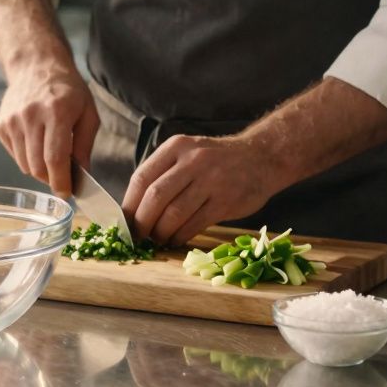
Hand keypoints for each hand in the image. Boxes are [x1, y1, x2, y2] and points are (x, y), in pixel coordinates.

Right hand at [0, 62, 99, 196]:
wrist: (36, 66)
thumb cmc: (67, 90)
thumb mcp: (88, 112)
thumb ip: (85, 145)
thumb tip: (81, 174)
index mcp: (57, 112)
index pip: (55, 158)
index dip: (61, 181)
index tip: (67, 194)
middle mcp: (30, 116)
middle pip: (38, 165)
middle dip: (51, 179)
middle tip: (62, 177)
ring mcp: (12, 121)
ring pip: (24, 165)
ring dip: (39, 169)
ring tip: (50, 155)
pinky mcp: (0, 125)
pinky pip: (14, 155)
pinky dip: (27, 157)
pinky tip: (36, 142)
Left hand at [121, 134, 284, 246]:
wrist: (262, 157)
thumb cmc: (216, 161)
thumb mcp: (187, 154)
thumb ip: (164, 174)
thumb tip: (134, 208)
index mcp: (175, 147)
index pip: (141, 178)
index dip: (129, 204)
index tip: (124, 222)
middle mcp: (192, 161)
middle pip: (155, 197)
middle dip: (142, 222)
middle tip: (138, 236)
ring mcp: (211, 180)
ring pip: (174, 213)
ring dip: (161, 232)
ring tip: (158, 239)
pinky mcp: (225, 200)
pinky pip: (194, 223)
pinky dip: (180, 236)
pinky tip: (176, 239)